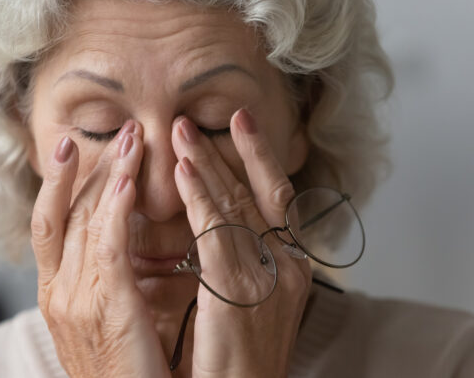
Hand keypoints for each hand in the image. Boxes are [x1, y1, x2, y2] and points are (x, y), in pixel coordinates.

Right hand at [30, 121, 169, 377]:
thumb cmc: (125, 373)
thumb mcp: (102, 322)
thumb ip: (103, 281)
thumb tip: (114, 243)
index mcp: (56, 294)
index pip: (51, 224)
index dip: (59, 183)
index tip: (73, 149)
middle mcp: (58, 291)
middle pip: (64, 213)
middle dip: (86, 167)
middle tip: (115, 130)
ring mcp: (77, 297)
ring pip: (84, 219)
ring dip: (108, 174)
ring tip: (130, 138)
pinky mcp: (107, 304)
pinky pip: (108, 244)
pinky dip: (115, 207)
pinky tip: (128, 178)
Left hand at [171, 109, 311, 377]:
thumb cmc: (243, 362)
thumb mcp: (255, 304)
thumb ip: (245, 263)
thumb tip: (222, 229)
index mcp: (293, 268)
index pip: (277, 200)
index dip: (259, 158)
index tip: (240, 124)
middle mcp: (287, 267)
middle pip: (256, 194)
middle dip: (226, 152)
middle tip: (194, 119)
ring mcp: (267, 278)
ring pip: (236, 206)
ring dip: (206, 165)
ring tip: (179, 132)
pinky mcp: (238, 293)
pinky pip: (216, 234)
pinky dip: (200, 198)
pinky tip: (184, 171)